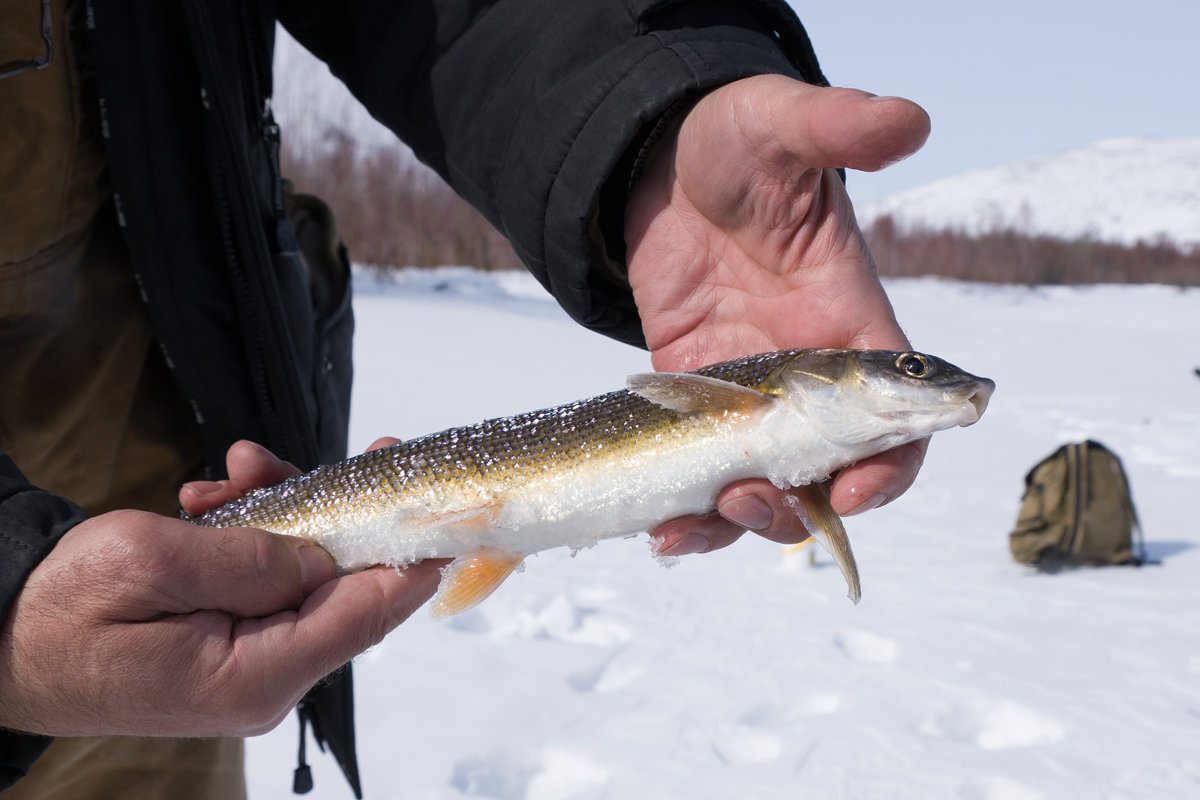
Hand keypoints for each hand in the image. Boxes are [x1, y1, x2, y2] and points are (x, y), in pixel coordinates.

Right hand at [0, 440, 442, 737]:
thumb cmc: (59, 607)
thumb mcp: (152, 562)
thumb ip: (250, 560)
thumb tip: (324, 555)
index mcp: (255, 675)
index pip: (364, 616)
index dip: (413, 560)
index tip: (452, 512)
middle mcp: (266, 676)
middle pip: (347, 589)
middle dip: (346, 514)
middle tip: (366, 452)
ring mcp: (250, 660)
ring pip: (308, 573)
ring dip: (286, 511)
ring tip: (235, 470)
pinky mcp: (232, 639)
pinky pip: (269, 579)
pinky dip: (254, 532)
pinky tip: (216, 496)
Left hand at [625, 75, 931, 553]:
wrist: (662, 162)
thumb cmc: (734, 141)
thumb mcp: (778, 126)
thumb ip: (835, 126)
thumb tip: (907, 120)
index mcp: (851, 323)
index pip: (899, 419)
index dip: (890, 466)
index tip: (853, 489)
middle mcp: (811, 375)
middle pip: (832, 476)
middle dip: (800, 509)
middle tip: (751, 498)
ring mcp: (752, 396)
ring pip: (767, 490)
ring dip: (740, 523)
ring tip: (687, 526)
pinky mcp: (696, 403)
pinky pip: (703, 476)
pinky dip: (689, 514)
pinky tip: (660, 529)